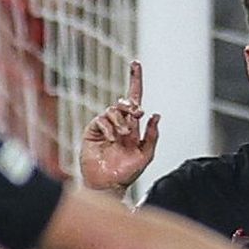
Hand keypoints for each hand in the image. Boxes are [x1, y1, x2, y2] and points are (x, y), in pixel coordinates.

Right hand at [79, 61, 159, 191]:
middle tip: (137, 114)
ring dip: (121, 121)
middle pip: (124, 102)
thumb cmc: (127, 173)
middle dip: (131, 105)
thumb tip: (156, 115)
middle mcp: (118, 123)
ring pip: (113, 110)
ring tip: (123, 135)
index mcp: (132, 126)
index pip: (134, 100)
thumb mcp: (146, 155)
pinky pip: (101, 120)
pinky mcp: (92, 131)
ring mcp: (105, 127)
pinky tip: (110, 139)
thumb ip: (152, 135)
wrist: (108, 184)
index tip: (136, 64)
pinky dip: (108, 127)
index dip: (135, 81)